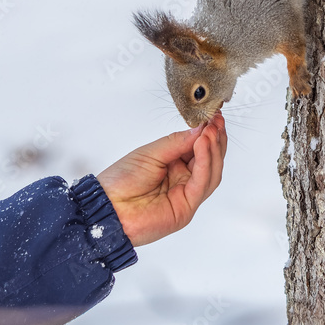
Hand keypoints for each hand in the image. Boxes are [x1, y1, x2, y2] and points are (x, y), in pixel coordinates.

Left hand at [97, 113, 226, 246]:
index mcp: (175, 165)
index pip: (200, 149)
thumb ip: (177, 142)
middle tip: (216, 121)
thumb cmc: (121, 180)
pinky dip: (204, 163)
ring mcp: (186, 195)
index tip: (215, 116)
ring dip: (213, 150)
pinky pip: (201, 184)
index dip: (209, 133)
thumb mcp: (151, 152)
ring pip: (212, 173)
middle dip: (216, 140)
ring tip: (210, 131)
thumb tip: (201, 128)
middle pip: (211, 161)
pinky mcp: (186, 209)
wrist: (107, 207)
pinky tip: (202, 145)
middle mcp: (184, 180)